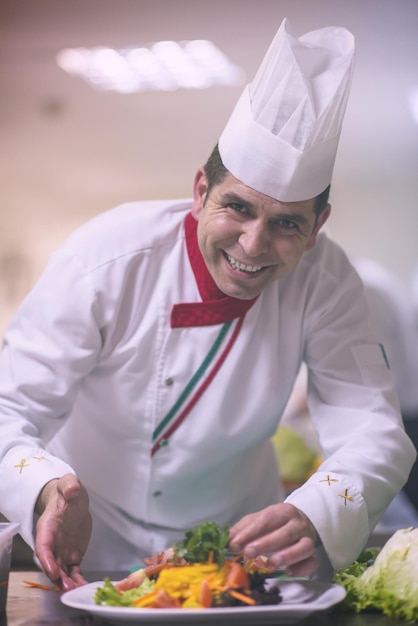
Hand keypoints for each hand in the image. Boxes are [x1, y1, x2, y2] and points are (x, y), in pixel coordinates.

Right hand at [34, 474, 91, 590]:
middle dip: (58, 577)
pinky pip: (74, 571)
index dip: (47, 559)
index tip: (53, 570)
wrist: (72, 500)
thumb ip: (70, 486)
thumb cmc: (68, 492)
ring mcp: (62, 551)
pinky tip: (84, 587)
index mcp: (47, 527)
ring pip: (62, 571)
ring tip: (76, 591)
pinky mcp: (73, 555)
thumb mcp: (69, 484)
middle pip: (52, 563)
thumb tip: (73, 490)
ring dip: (67, 582)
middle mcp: (53, 543)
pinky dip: (78, 580)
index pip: (43, 546)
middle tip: (67, 588)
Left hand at [228, 503, 318, 577]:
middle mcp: (298, 524)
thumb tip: (228, 540)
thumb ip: (244, 528)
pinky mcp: (314, 555)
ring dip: (287, 556)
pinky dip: (302, 568)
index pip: (266, 520)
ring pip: (303, 547)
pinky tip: (289, 572)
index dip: (249, 532)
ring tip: (271, 563)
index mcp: (283, 511)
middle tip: (248, 553)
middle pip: (285, 533)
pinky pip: (312, 563)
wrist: (302, 522)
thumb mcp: (259, 519)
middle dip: (266, 544)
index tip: (234, 544)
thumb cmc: (275, 522)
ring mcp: (308, 539)